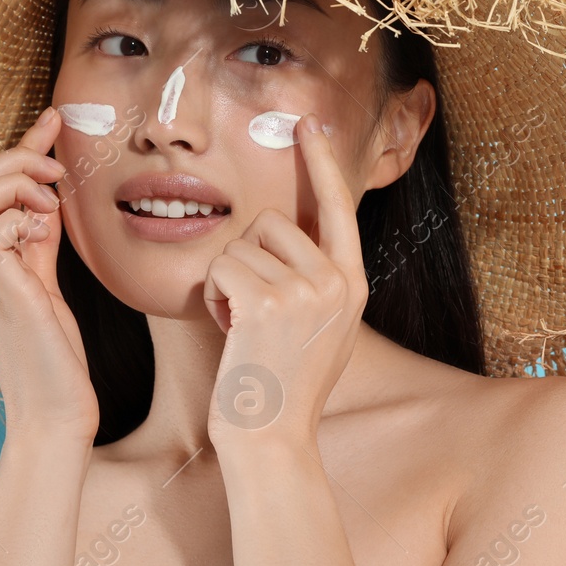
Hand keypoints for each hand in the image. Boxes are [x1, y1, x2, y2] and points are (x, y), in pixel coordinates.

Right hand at [0, 106, 98, 443]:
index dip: (22, 148)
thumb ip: (41, 242)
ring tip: (49, 204)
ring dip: (16, 184)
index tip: (54, 119)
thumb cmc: (53, 354)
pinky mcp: (3, 291)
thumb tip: (48, 202)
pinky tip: (41, 232)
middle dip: (15, 160)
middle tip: (57, 173)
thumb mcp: (47, 282)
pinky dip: (16, 217)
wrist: (53, 409)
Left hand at [202, 113, 369, 453]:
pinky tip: (228, 331)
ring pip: (239, 244)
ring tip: (241, 327)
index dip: (320, 162)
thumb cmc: (285, 389)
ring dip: (225, 281)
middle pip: (270, 221)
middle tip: (249, 310)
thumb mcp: (322, 329)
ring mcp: (306, 289)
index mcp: (353, 284)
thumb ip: (316, 281)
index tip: (308, 124)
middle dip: (244, 256)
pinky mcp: (267, 300)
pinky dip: (211, 297)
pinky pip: (220, 268)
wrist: (273, 441)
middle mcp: (337, 280)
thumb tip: (288, 235)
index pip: (337, 206)